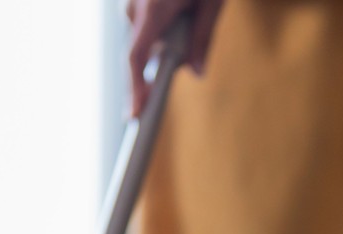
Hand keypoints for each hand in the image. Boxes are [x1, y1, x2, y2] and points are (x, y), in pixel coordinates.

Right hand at [126, 0, 224, 115]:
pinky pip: (146, 28)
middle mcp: (135, 7)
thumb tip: (198, 73)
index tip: (135, 114)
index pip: (136, 57)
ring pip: (146, 41)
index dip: (134, 88)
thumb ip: (203, 35)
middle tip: (191, 47)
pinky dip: (163, 31)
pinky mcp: (136, 4)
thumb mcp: (211, 2)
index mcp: (152, 9)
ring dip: (168, 41)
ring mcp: (132, 4)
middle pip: (143, 53)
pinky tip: (181, 17)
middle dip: (167, 60)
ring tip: (189, 17)